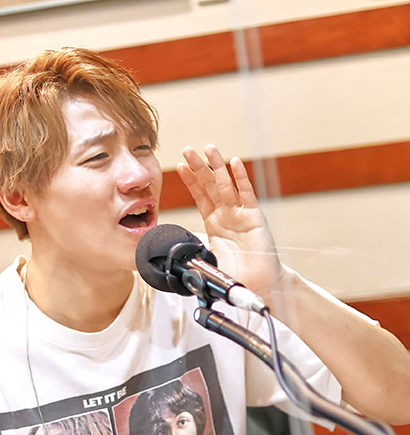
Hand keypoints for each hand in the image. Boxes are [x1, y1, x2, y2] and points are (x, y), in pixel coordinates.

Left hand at [177, 144, 284, 302]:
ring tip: (208, 149)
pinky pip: (246, 193)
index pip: (200, 196)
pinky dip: (241, 177)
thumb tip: (176, 251)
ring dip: (217, 166)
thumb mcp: (207, 261)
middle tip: (189, 150)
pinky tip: (234, 163)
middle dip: (200, 167)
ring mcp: (240, 213)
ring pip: (226, 185)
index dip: (191, 181)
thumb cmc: (236, 275)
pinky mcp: (254, 217)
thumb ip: (194, 252)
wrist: (257, 285)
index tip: (180, 166)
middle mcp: (226, 215)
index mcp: (214, 224)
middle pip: (211, 185)